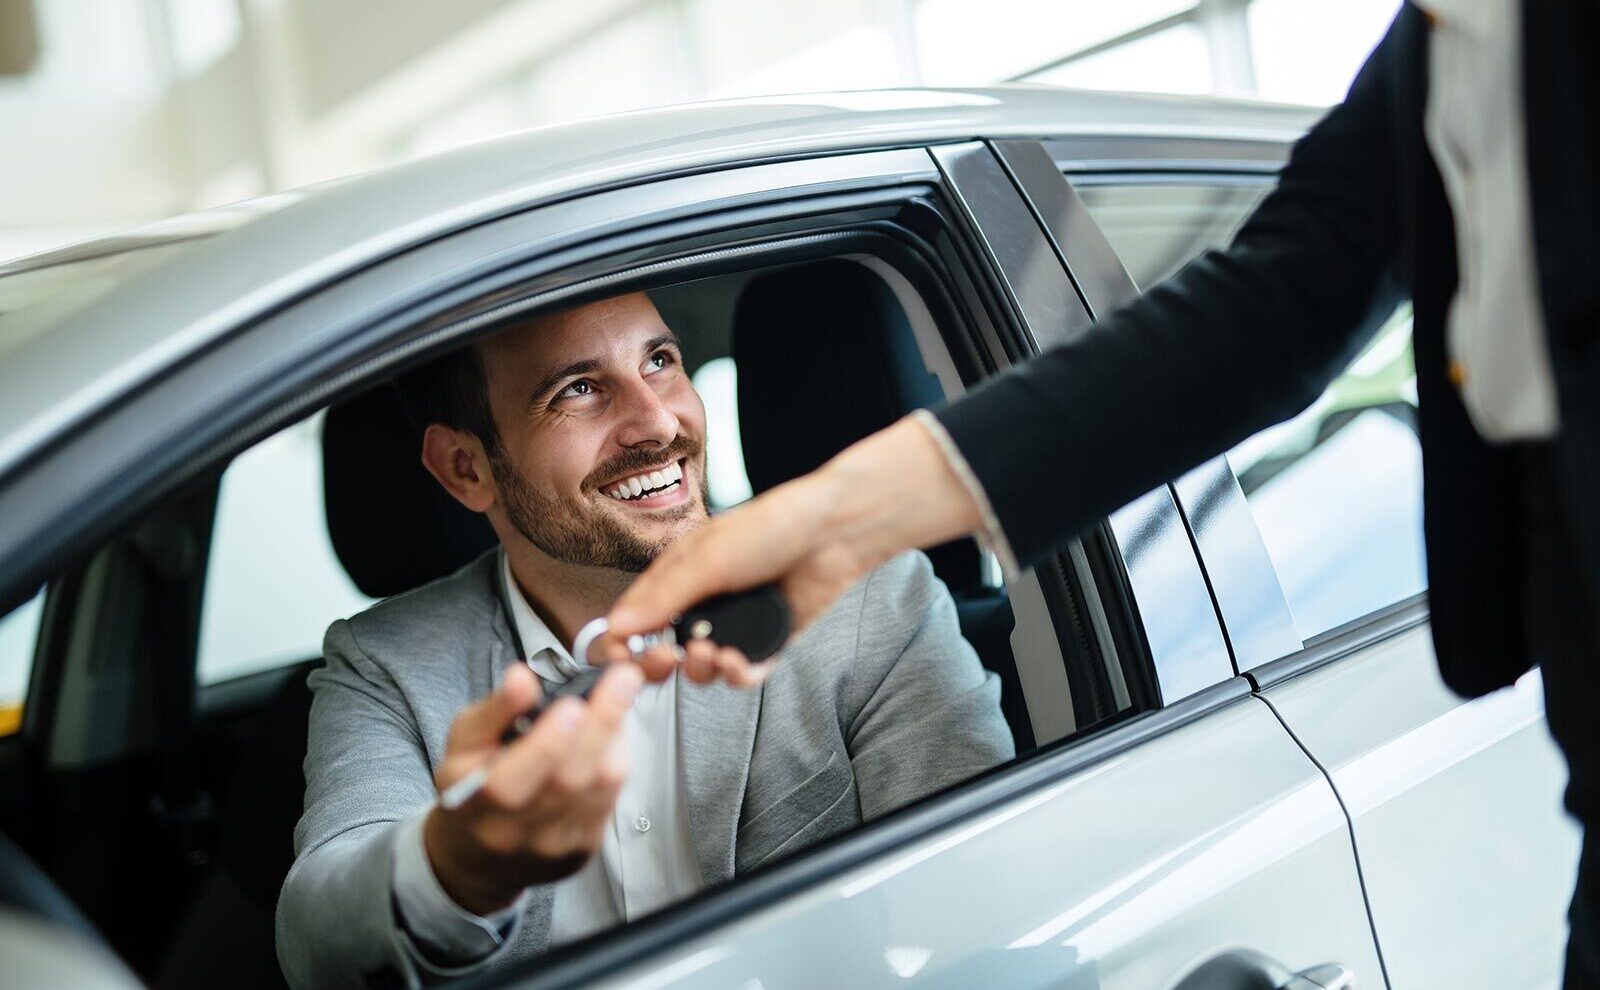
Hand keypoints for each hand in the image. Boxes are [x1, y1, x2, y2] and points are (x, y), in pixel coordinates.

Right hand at [423, 663, 641, 914]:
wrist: (480, 854)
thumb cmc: (472, 786)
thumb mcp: (463, 743)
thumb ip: (493, 710)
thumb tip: (522, 679)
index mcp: (472, 802)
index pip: (510, 782)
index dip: (546, 743)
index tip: (572, 704)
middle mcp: (512, 832)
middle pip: (568, 780)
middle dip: (601, 723)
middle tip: (623, 679)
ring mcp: (552, 845)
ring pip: (600, 787)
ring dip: (616, 736)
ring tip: (619, 697)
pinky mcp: (583, 848)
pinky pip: (612, 797)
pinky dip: (618, 757)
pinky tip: (614, 733)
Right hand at [608, 416, 982, 686]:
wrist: (833, 532)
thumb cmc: (770, 527)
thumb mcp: (706, 559)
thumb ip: (662, 597)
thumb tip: (617, 628)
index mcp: (679, 577)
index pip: (636, 618)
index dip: (624, 643)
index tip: (622, 658)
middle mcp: (704, 603)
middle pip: (666, 651)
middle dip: (661, 663)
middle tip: (668, 659)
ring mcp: (736, 624)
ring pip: (704, 669)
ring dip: (703, 669)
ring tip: (714, 653)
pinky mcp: (769, 642)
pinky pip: (745, 673)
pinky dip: (737, 675)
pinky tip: (738, 663)